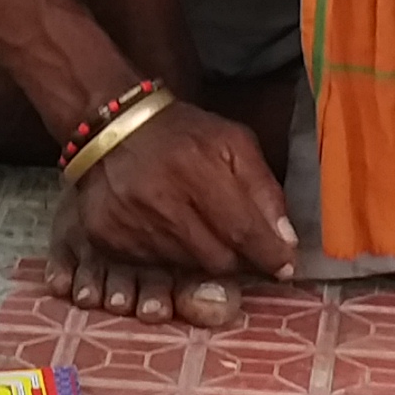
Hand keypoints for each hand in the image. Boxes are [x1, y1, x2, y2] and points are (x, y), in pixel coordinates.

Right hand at [57, 102, 295, 298]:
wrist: (113, 127)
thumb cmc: (183, 134)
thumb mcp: (234, 142)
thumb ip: (264, 188)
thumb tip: (285, 240)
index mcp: (196, 167)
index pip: (242, 229)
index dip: (269, 255)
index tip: (285, 266)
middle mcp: (160, 199)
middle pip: (217, 259)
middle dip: (239, 259)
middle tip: (244, 248)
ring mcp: (130, 222)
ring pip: (188, 268)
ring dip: (204, 257)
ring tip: (202, 230)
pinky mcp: (109, 238)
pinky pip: (154, 267)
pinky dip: (170, 258)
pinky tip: (170, 232)